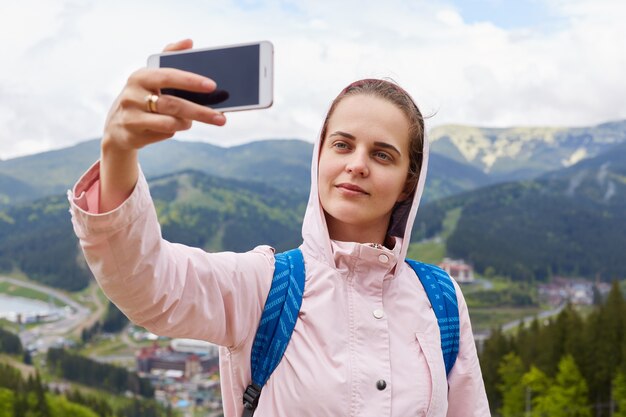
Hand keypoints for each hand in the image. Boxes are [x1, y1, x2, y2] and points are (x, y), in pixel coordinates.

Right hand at [99, 39, 224, 211]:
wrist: (118, 125)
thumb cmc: (143, 95)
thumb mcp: (151, 76)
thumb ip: (169, 56)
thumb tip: (189, 41)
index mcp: (140, 76)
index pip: (168, 76)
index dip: (190, 81)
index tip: (212, 85)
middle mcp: (132, 96)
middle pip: (174, 105)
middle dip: (201, 112)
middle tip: (221, 119)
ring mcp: (131, 117)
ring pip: (171, 123)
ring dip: (186, 123)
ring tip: (191, 120)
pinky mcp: (133, 136)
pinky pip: (164, 134)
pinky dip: (173, 131)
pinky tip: (172, 126)